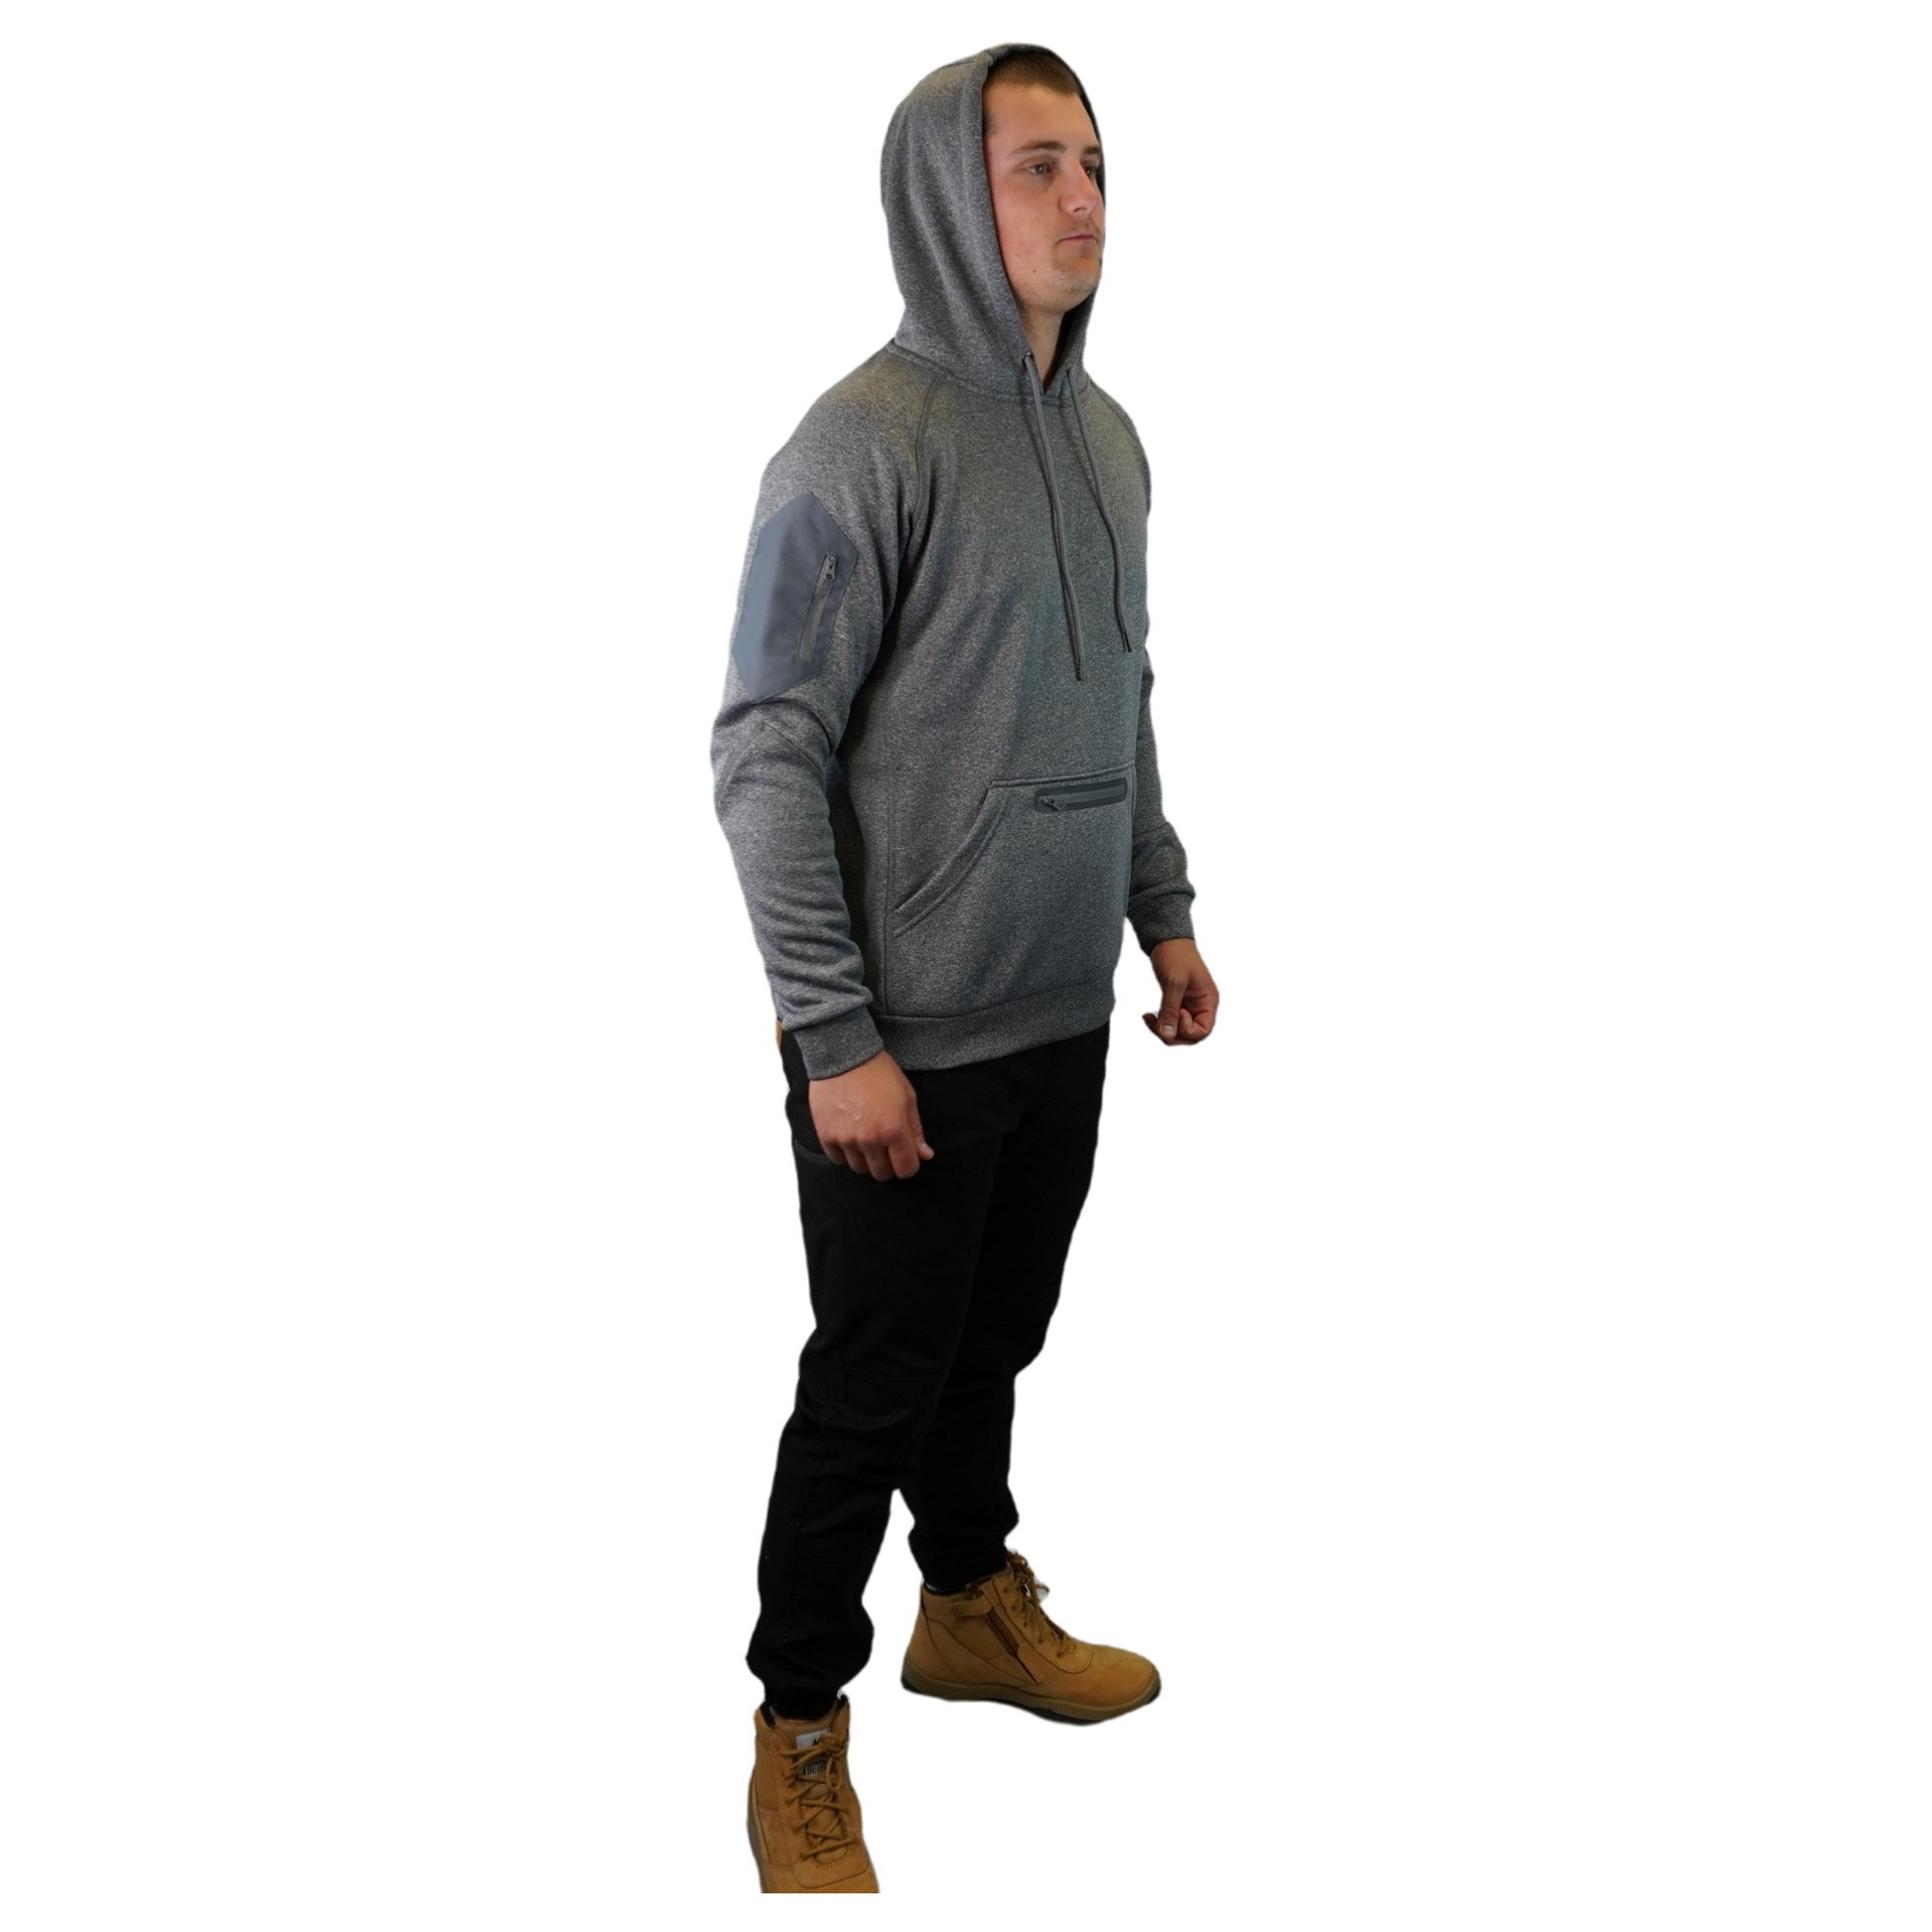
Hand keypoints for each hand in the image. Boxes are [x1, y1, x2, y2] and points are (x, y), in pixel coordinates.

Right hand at [809, 1049, 935, 1179]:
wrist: (844, 1056)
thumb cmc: (880, 1073)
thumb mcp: (907, 1097)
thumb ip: (915, 1130)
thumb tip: (925, 1155)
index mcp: (894, 1130)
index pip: (906, 1169)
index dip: (908, 1166)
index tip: (905, 1156)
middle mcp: (870, 1140)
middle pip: (881, 1173)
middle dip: (887, 1164)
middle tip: (885, 1147)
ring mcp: (846, 1139)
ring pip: (859, 1168)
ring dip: (865, 1159)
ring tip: (865, 1138)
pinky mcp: (826, 1136)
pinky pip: (838, 1160)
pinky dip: (844, 1153)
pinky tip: (849, 1136)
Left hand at [1140, 938, 1221, 1050]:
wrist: (1167, 938)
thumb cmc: (1175, 954)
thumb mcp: (1173, 982)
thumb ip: (1170, 1010)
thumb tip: (1167, 1035)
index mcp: (1209, 1001)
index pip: (1203, 1032)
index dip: (1187, 1030)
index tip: (1176, 1014)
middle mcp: (1202, 1007)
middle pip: (1192, 1037)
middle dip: (1173, 1037)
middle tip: (1156, 1026)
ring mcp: (1190, 1007)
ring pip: (1180, 1033)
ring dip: (1164, 1032)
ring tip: (1149, 1020)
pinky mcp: (1178, 1005)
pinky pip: (1172, 1024)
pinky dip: (1160, 1025)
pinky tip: (1148, 1016)